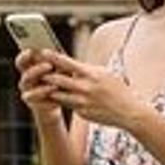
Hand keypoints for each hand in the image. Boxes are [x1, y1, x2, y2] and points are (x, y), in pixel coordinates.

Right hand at [14, 48, 61, 121]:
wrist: (58, 100)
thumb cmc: (58, 79)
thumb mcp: (58, 69)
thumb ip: (54, 62)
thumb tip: (56, 54)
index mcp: (29, 68)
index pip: (21, 61)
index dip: (24, 56)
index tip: (31, 51)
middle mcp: (25, 80)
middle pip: (25, 75)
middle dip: (36, 70)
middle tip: (49, 66)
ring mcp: (27, 92)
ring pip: (30, 89)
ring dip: (42, 86)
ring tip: (55, 86)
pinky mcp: (32, 103)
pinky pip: (35, 100)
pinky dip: (45, 98)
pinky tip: (55, 97)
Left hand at [33, 50, 147, 130]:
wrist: (129, 112)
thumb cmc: (117, 89)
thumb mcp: (104, 73)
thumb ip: (86, 69)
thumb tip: (70, 63)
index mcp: (90, 74)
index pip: (66, 63)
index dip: (52, 57)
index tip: (41, 52)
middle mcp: (84, 87)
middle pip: (56, 79)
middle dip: (45, 74)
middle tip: (35, 69)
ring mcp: (82, 102)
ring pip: (57, 94)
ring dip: (48, 89)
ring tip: (40, 84)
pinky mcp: (81, 113)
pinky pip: (66, 104)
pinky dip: (61, 100)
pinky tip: (55, 97)